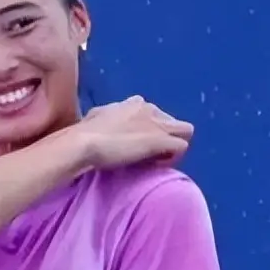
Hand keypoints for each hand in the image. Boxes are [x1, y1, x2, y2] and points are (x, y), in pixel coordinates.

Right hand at [73, 96, 193, 169]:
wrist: (84, 143)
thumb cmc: (84, 133)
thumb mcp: (96, 118)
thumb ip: (107, 117)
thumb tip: (105, 123)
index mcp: (135, 103)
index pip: (156, 114)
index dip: (151, 131)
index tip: (138, 145)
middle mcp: (150, 109)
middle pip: (173, 123)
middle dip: (165, 138)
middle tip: (150, 156)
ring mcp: (157, 124)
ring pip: (185, 132)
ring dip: (173, 147)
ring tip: (157, 161)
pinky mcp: (161, 139)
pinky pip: (182, 147)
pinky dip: (173, 158)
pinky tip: (156, 166)